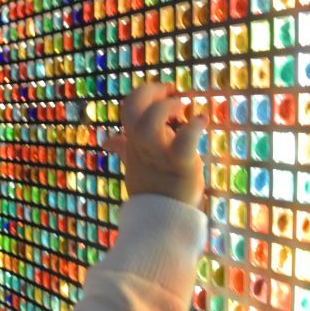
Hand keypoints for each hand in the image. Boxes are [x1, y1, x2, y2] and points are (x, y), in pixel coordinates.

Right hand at [103, 83, 205, 206]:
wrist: (162, 220)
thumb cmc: (153, 190)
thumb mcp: (135, 164)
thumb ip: (124, 148)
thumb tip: (107, 140)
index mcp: (133, 142)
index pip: (128, 108)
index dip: (143, 93)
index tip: (164, 92)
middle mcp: (142, 146)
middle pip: (133, 108)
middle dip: (151, 91)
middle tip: (171, 91)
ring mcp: (159, 155)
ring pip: (150, 123)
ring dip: (167, 107)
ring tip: (183, 107)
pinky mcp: (180, 164)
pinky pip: (184, 142)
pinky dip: (194, 127)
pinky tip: (202, 121)